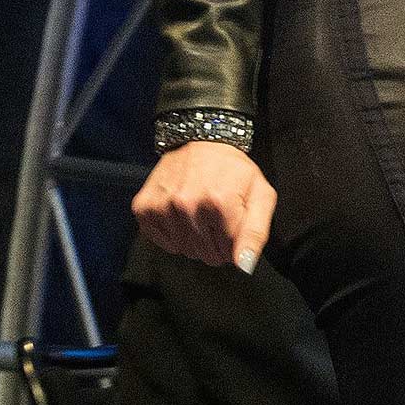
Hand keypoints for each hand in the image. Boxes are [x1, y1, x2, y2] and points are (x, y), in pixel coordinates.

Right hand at [132, 143, 276, 271]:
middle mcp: (187, 205)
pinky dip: (171, 234)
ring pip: (183, 250)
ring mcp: (163, 206)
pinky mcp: (144, 206)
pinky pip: (160, 241)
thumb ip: (256, 233)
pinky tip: (180, 215)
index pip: (227, 253)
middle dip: (214, 243)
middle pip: (204, 254)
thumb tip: (243, 265)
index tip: (231, 222)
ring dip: (193, 238)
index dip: (232, 241)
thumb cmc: (233, 169)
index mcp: (219, 203)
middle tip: (215, 217)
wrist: (202, 139)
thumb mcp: (260, 195)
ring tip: (198, 213)